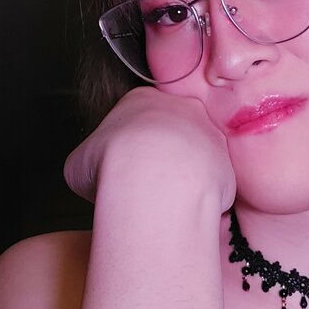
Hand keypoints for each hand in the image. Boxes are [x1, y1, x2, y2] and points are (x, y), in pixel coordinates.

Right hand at [63, 86, 235, 210]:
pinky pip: (214, 181)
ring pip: (198, 156)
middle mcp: (181, 109)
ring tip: (168, 200)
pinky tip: (185, 208)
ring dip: (186, 176)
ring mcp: (209, 132)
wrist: (153, 180)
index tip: (126, 166)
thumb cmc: (113, 166)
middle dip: (165, 157)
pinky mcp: (228, 162)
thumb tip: (91, 174)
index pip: (139, 118)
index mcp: (141, 100)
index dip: (130, 146)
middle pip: (174, 132)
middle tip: (149, 183)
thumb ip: (90, 161)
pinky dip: (202, 196)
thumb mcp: (80, 162)